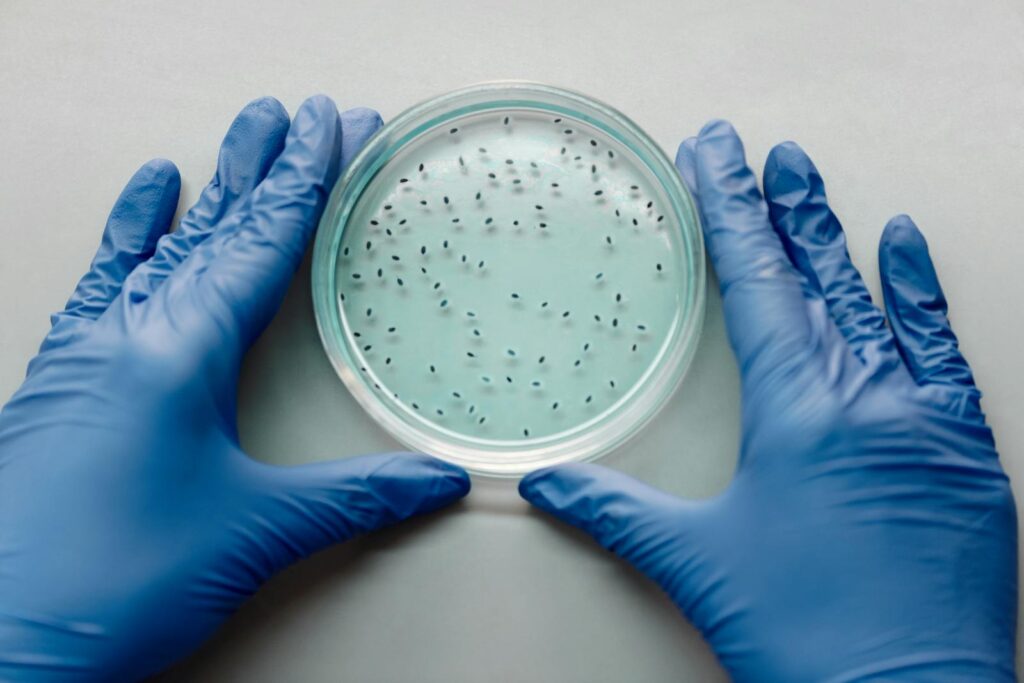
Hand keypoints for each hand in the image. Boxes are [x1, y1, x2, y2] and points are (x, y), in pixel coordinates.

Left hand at [0, 96, 469, 679]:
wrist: (1, 642)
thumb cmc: (118, 582)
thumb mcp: (254, 534)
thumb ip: (355, 499)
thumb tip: (440, 482)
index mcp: (177, 354)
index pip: (258, 246)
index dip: (304, 184)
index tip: (332, 127)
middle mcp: (127, 334)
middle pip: (212, 228)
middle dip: (264, 167)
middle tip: (297, 113)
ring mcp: (87, 351)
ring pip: (161, 244)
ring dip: (208, 187)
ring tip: (238, 136)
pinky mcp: (64, 378)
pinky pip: (104, 279)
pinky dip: (132, 231)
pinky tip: (149, 196)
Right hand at [520, 121, 1016, 680]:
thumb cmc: (805, 632)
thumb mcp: (698, 563)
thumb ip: (614, 510)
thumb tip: (541, 485)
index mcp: (798, 413)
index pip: (758, 289)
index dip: (732, 217)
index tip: (718, 160)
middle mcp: (865, 397)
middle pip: (813, 281)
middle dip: (779, 210)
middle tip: (761, 150)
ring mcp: (923, 416)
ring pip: (873, 303)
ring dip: (837, 238)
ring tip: (810, 178)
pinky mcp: (963, 447)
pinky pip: (942, 348)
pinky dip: (921, 293)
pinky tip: (904, 246)